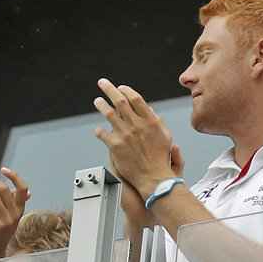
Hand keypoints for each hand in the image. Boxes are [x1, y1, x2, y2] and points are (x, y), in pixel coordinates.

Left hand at [93, 78, 175, 198]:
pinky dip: (99, 130)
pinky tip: (99, 130)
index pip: (135, 98)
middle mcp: (136, 125)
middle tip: (102, 83)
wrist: (153, 178)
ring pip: (108, 114)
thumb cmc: (161, 158)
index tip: (120, 87)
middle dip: (109, 89)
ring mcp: (125, 135)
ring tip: (97, 101)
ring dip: (101, 105)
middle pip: (120, 100)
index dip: (126, 90)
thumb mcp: (165, 136)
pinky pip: (102, 133)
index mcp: (150, 121)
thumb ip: (157, 121)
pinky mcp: (115, 146)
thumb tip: (148, 109)